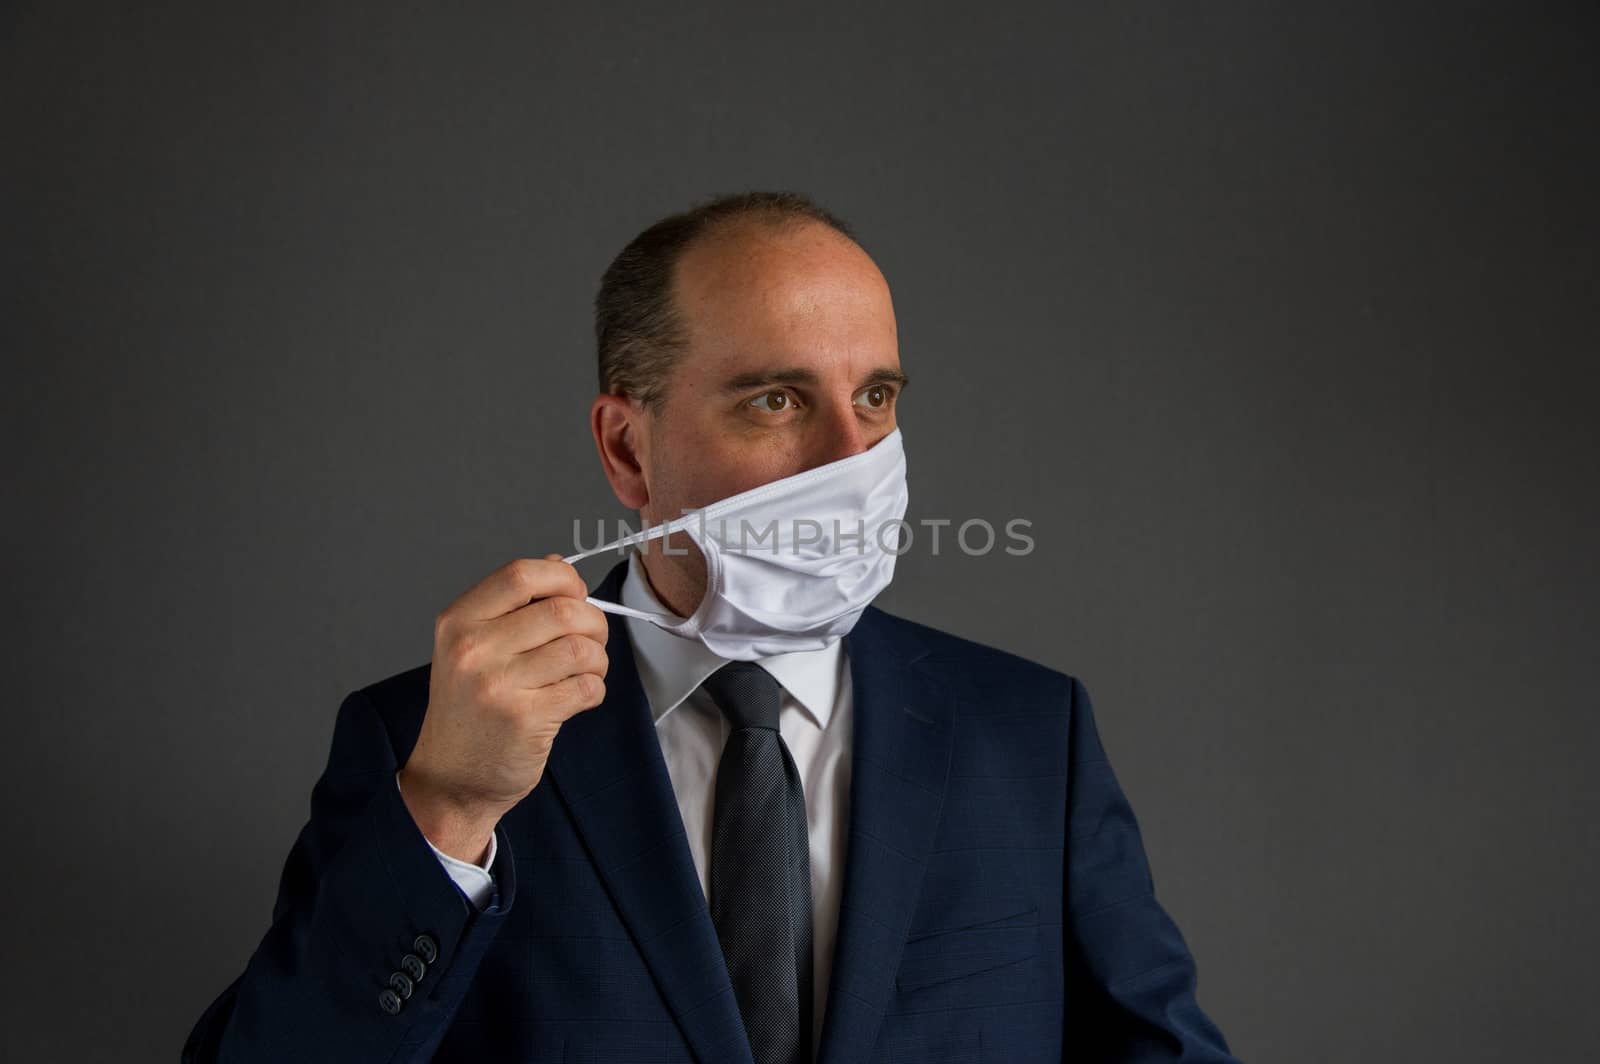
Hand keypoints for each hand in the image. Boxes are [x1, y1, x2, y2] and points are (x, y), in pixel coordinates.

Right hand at [398, 554, 608, 862]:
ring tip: (585, 671)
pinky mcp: (525, 720)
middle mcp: (473, 649)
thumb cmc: (468, 711)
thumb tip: (556, 564)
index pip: (522, 575)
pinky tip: (578, 697)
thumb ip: (511, 606)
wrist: (450, 780)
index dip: (563, 579)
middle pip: (562, 610)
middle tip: (591, 641)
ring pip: (580, 649)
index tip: (575, 595)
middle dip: (593, 623)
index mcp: (459, 622)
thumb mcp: (469, 648)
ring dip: (597, 660)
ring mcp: (498, 685)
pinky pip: (586, 687)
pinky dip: (594, 689)